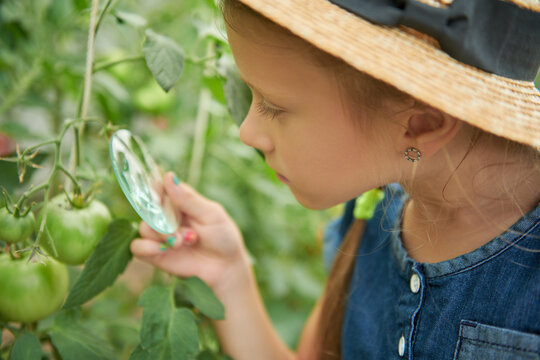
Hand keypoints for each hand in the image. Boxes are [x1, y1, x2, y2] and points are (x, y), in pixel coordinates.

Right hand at [130, 172, 247, 289]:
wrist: (225, 267)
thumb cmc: (223, 236)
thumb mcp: (211, 214)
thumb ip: (188, 198)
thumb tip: (168, 175)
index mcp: (180, 200)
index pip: (159, 187)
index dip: (157, 191)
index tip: (163, 198)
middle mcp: (167, 215)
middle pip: (150, 208)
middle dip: (165, 219)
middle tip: (183, 230)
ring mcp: (160, 234)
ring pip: (145, 227)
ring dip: (163, 235)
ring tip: (181, 243)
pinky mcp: (154, 253)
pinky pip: (137, 246)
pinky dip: (146, 247)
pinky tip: (163, 249)